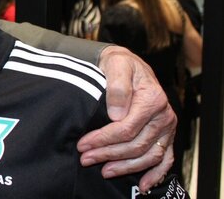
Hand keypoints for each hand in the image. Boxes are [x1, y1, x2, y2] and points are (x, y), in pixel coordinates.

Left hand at [77, 45, 175, 190]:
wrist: (127, 63)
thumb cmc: (119, 64)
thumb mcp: (116, 65)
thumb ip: (117, 87)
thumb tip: (116, 113)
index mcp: (152, 99)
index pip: (126, 128)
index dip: (103, 139)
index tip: (83, 144)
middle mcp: (163, 115)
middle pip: (135, 145)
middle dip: (108, 154)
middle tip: (85, 159)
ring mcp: (166, 128)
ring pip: (148, 156)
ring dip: (125, 167)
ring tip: (103, 170)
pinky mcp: (166, 135)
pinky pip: (165, 159)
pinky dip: (155, 174)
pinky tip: (143, 185)